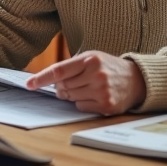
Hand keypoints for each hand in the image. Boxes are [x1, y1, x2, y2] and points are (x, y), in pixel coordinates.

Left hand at [25, 50, 146, 115]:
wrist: (136, 80)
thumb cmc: (108, 67)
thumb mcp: (91, 58)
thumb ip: (70, 67)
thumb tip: (48, 81)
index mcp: (91, 59)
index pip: (59, 70)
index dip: (42, 78)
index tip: (29, 84)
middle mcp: (97, 75)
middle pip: (63, 87)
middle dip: (62, 87)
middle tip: (73, 83)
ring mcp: (102, 92)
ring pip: (70, 98)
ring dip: (72, 95)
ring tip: (87, 88)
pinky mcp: (106, 106)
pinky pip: (81, 107)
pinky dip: (82, 103)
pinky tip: (94, 96)